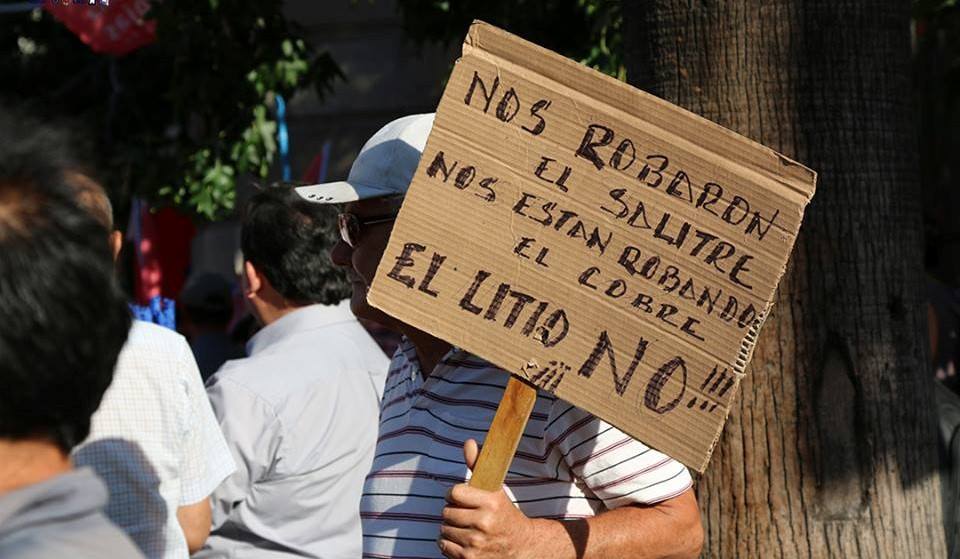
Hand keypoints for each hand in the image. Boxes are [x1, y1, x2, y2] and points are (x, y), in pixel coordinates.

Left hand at [438, 439, 538, 558]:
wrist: (520, 546)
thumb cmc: (504, 514)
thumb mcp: (495, 490)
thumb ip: (478, 465)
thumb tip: (468, 442)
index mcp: (491, 502)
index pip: (453, 493)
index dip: (455, 495)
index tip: (462, 498)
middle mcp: (484, 523)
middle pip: (446, 512)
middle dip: (453, 512)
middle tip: (467, 515)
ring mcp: (476, 543)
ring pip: (443, 529)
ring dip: (451, 528)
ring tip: (467, 528)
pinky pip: (443, 545)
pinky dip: (449, 543)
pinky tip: (463, 541)